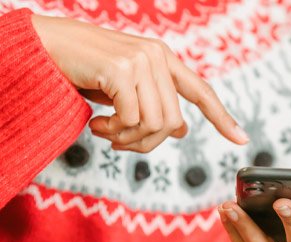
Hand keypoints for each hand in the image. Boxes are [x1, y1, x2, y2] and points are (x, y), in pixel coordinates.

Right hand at [31, 14, 248, 151]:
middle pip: (173, 122)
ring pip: (155, 124)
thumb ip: (153, 103)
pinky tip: (97, 124)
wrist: (45, 46)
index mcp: (163, 60)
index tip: (241, 138)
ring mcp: (141, 60)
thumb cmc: (83, 69)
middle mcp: (157, 57)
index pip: (201, 91)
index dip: (222, 117)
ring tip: (106, 131)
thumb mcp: (124, 89)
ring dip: (127, 139)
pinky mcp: (121, 69)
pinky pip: (131, 119)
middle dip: (146, 143)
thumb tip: (180, 130)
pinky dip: (113, 132)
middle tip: (119, 143)